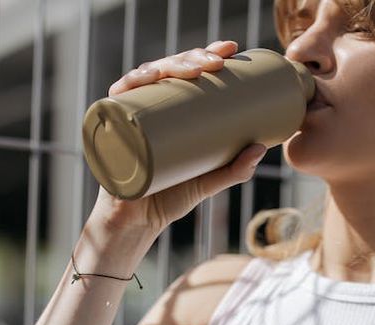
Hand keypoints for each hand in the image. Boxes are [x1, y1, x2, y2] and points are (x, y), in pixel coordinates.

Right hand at [88, 40, 267, 239]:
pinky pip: (115, 102)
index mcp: (171, 110)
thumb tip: (262, 147)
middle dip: (191, 57)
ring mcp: (129, 117)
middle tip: (216, 63)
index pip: (186, 72)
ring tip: (190, 71)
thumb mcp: (208, 182)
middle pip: (167, 70)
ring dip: (165, 66)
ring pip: (144, 79)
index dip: (205, 54)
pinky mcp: (112, 132)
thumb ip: (235, 170)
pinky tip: (142, 79)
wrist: (138, 224)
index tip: (230, 49)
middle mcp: (148, 108)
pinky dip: (126, 86)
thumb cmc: (171, 197)